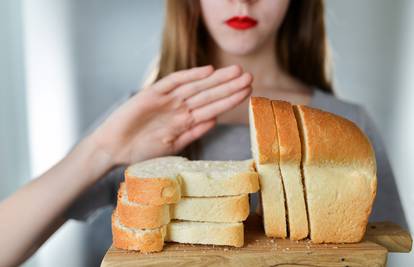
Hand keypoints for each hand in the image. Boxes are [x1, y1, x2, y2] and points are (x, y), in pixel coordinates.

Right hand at [91, 65, 251, 165]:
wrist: (113, 149)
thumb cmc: (141, 151)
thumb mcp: (172, 146)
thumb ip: (193, 132)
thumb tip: (215, 119)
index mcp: (185, 120)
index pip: (213, 107)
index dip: (231, 99)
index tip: (249, 92)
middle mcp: (179, 108)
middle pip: (209, 94)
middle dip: (229, 86)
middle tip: (249, 76)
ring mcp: (166, 100)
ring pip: (196, 87)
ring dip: (216, 80)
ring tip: (236, 71)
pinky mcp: (152, 94)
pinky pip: (173, 82)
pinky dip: (189, 76)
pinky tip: (207, 71)